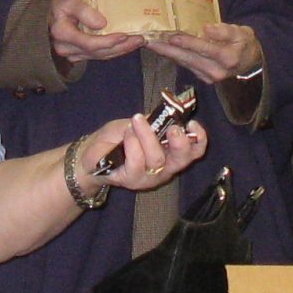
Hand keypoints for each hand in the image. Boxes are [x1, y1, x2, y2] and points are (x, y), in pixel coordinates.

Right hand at [51, 0, 142, 65]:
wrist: (46, 10)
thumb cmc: (56, 2)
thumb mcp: (68, 0)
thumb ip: (84, 11)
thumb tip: (103, 24)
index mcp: (63, 34)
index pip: (90, 43)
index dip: (109, 41)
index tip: (126, 35)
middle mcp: (66, 48)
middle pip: (98, 52)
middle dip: (121, 47)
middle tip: (141, 39)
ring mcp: (71, 53)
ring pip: (99, 55)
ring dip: (120, 50)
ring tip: (138, 42)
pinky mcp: (77, 53)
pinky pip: (97, 55)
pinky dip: (112, 50)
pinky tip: (125, 45)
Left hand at [77, 113, 208, 194]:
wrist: (92, 151)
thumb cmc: (119, 137)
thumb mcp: (140, 123)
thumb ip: (155, 120)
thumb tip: (168, 111)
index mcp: (171, 152)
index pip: (194, 151)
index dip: (199, 138)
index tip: (192, 123)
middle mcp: (165, 168)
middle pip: (182, 159)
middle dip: (180, 142)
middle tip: (171, 127)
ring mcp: (149, 177)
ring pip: (157, 158)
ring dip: (146, 135)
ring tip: (136, 121)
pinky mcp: (132, 181)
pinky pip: (137, 162)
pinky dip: (132, 143)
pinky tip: (126, 134)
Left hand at [152, 22, 262, 86]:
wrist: (251, 62)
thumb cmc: (244, 44)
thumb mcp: (242, 33)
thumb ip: (225, 31)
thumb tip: (207, 29)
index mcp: (227, 58)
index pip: (203, 49)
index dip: (187, 42)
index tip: (173, 36)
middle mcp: (216, 71)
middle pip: (188, 58)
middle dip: (168, 50)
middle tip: (150, 41)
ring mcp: (208, 77)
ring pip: (184, 63)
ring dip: (167, 53)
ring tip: (152, 44)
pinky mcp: (202, 77)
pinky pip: (186, 65)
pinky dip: (174, 56)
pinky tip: (163, 49)